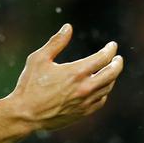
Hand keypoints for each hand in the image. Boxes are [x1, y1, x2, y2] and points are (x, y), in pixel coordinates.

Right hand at [5, 24, 122, 130]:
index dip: (110, 50)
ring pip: (107, 88)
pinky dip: (104, 92)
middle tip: (118, 58)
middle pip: (112, 73)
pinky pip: (100, 101)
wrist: (25, 115)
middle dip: (117, 63)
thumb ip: (56, 42)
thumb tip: (68, 27)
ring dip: (111, 77)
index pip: (103, 58)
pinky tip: (101, 88)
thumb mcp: (39, 59)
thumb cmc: (29, 85)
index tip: (112, 45)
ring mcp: (85, 102)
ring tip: (110, 71)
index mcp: (76, 72)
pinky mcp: (82, 113)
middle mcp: (85, 87)